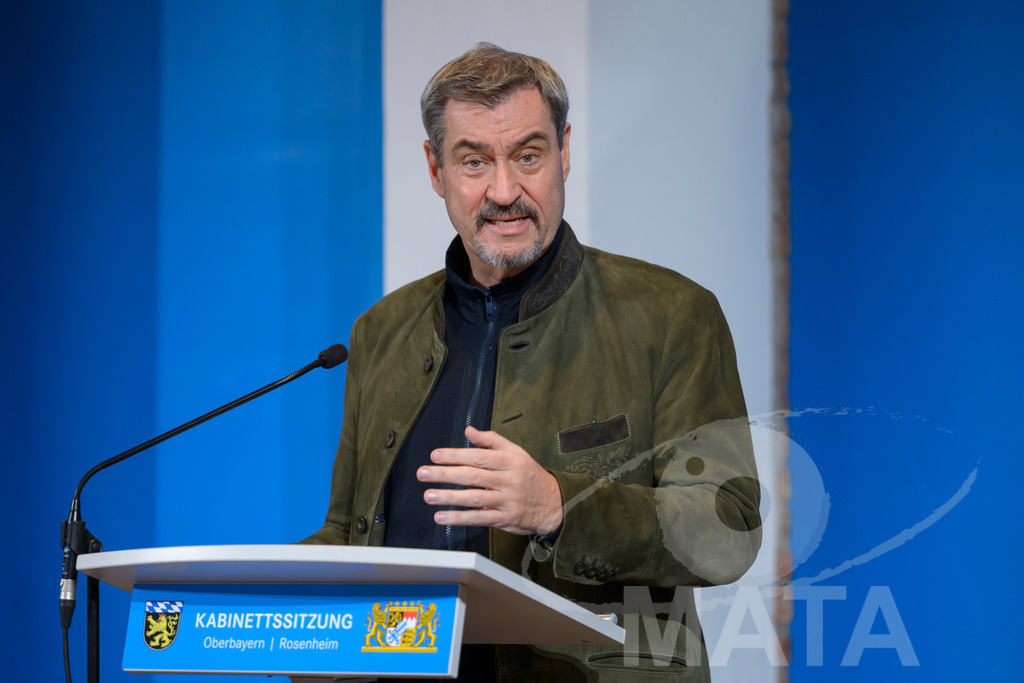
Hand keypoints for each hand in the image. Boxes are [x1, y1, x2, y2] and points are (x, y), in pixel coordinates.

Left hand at [417, 426, 563, 535]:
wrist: (554, 503)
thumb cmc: (531, 476)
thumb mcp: (517, 453)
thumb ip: (492, 441)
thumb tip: (469, 431)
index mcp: (510, 461)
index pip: (478, 456)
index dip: (455, 455)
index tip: (435, 455)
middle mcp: (508, 480)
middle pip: (473, 476)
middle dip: (445, 474)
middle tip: (423, 473)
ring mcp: (507, 500)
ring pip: (474, 498)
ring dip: (449, 497)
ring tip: (429, 495)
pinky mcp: (505, 518)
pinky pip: (480, 518)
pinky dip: (460, 518)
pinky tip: (443, 517)